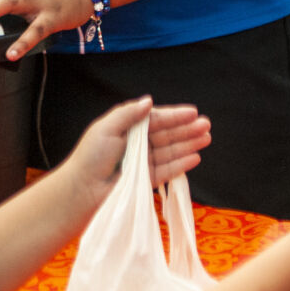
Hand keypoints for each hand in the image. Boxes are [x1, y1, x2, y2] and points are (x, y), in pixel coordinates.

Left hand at [61, 97, 212, 208]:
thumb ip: (128, 113)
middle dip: (187, 129)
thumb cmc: (91, 156)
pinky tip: (195, 157)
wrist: (83, 189)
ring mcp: (144, 163)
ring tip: (206, 138)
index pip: (156, 119)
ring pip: (171, 151)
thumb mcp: (106, 128)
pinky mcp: (147, 180)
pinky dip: (181, 164)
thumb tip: (149, 101)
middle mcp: (138, 144)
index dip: (175, 116)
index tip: (193, 112)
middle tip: (206, 125)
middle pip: (167, 134)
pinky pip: (168, 170)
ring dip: (189, 144)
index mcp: (129, 128)